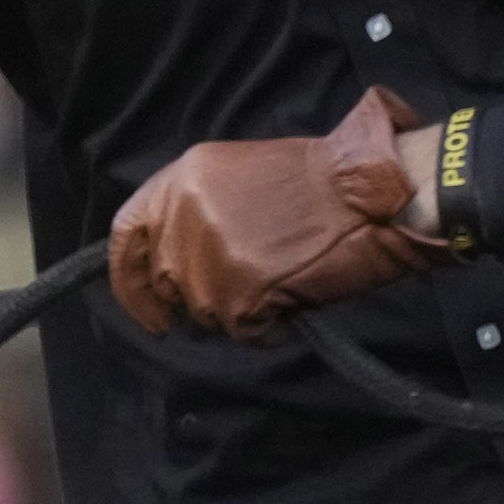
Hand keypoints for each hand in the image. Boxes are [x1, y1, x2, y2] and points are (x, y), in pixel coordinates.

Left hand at [109, 87, 448, 338]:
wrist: (376, 192)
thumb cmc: (324, 181)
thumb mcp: (241, 172)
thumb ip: (198, 207)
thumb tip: (177, 252)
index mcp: (182, 179)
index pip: (128, 235)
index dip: (129, 277)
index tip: (146, 306)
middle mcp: (185, 216)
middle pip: (169, 280)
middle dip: (201, 294)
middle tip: (242, 287)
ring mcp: (210, 257)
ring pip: (205, 310)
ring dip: (240, 309)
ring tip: (282, 279)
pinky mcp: (241, 292)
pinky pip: (244, 331)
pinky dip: (269, 327)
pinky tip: (295, 298)